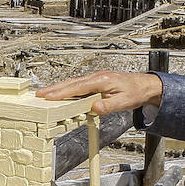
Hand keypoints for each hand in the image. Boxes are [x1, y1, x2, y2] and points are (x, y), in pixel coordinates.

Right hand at [36, 71, 162, 115]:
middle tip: (40, 95)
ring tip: (45, 95)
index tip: (50, 96)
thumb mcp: (124, 102)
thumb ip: (108, 106)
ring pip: (73, 84)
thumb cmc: (135, 92)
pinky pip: (78, 86)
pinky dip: (68, 90)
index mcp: (102, 80)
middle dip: (54, 89)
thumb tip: (94, 108)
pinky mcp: (95, 82)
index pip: (78, 87)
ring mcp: (95, 78)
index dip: (63, 92)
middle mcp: (97, 77)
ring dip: (59, 89)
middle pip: (71, 83)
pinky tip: (61, 95)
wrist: (144, 85)